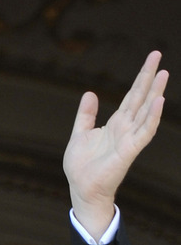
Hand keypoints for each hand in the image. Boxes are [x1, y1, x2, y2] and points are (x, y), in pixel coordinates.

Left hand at [63, 51, 167, 239]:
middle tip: (158, 55)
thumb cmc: (81, 166)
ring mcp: (129, 138)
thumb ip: (86, 115)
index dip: (141, 77)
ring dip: (156, 93)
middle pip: (141, 97)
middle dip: (150, 77)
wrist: (81, 188)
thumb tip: (90, 93)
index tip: (151, 58)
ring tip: (164, 73)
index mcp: (115, 123)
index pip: (132, 96)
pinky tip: (159, 102)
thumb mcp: (80, 134)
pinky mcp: (129, 150)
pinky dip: (152, 117)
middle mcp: (126, 127)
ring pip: (146, 111)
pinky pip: (144, 132)